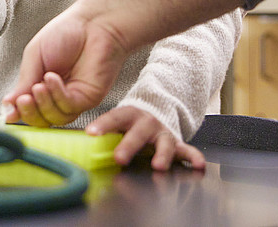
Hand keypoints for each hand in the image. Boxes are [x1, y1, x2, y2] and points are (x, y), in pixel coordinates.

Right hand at [2, 0, 127, 125]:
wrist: (93, 23)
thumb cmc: (65, 33)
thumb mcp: (34, 56)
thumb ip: (23, 82)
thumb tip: (7, 105)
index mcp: (41, 85)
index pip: (28, 108)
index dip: (18, 112)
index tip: (9, 110)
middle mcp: (57, 95)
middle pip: (40, 119)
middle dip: (29, 113)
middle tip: (23, 100)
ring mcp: (73, 98)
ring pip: (54, 118)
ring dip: (43, 104)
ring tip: (38, 86)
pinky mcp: (88, 98)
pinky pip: (69, 107)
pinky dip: (57, 95)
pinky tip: (52, 79)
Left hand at [87, 106, 205, 170]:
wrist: (156, 111)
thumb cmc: (130, 123)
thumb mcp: (118, 124)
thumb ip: (104, 135)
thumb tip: (80, 148)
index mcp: (128, 115)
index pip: (113, 118)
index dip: (102, 125)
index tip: (91, 134)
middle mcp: (146, 123)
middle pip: (138, 133)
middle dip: (129, 146)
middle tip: (119, 158)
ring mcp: (163, 133)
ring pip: (164, 143)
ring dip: (161, 155)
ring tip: (158, 166)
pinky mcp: (177, 143)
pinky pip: (187, 150)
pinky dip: (193, 157)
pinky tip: (197, 165)